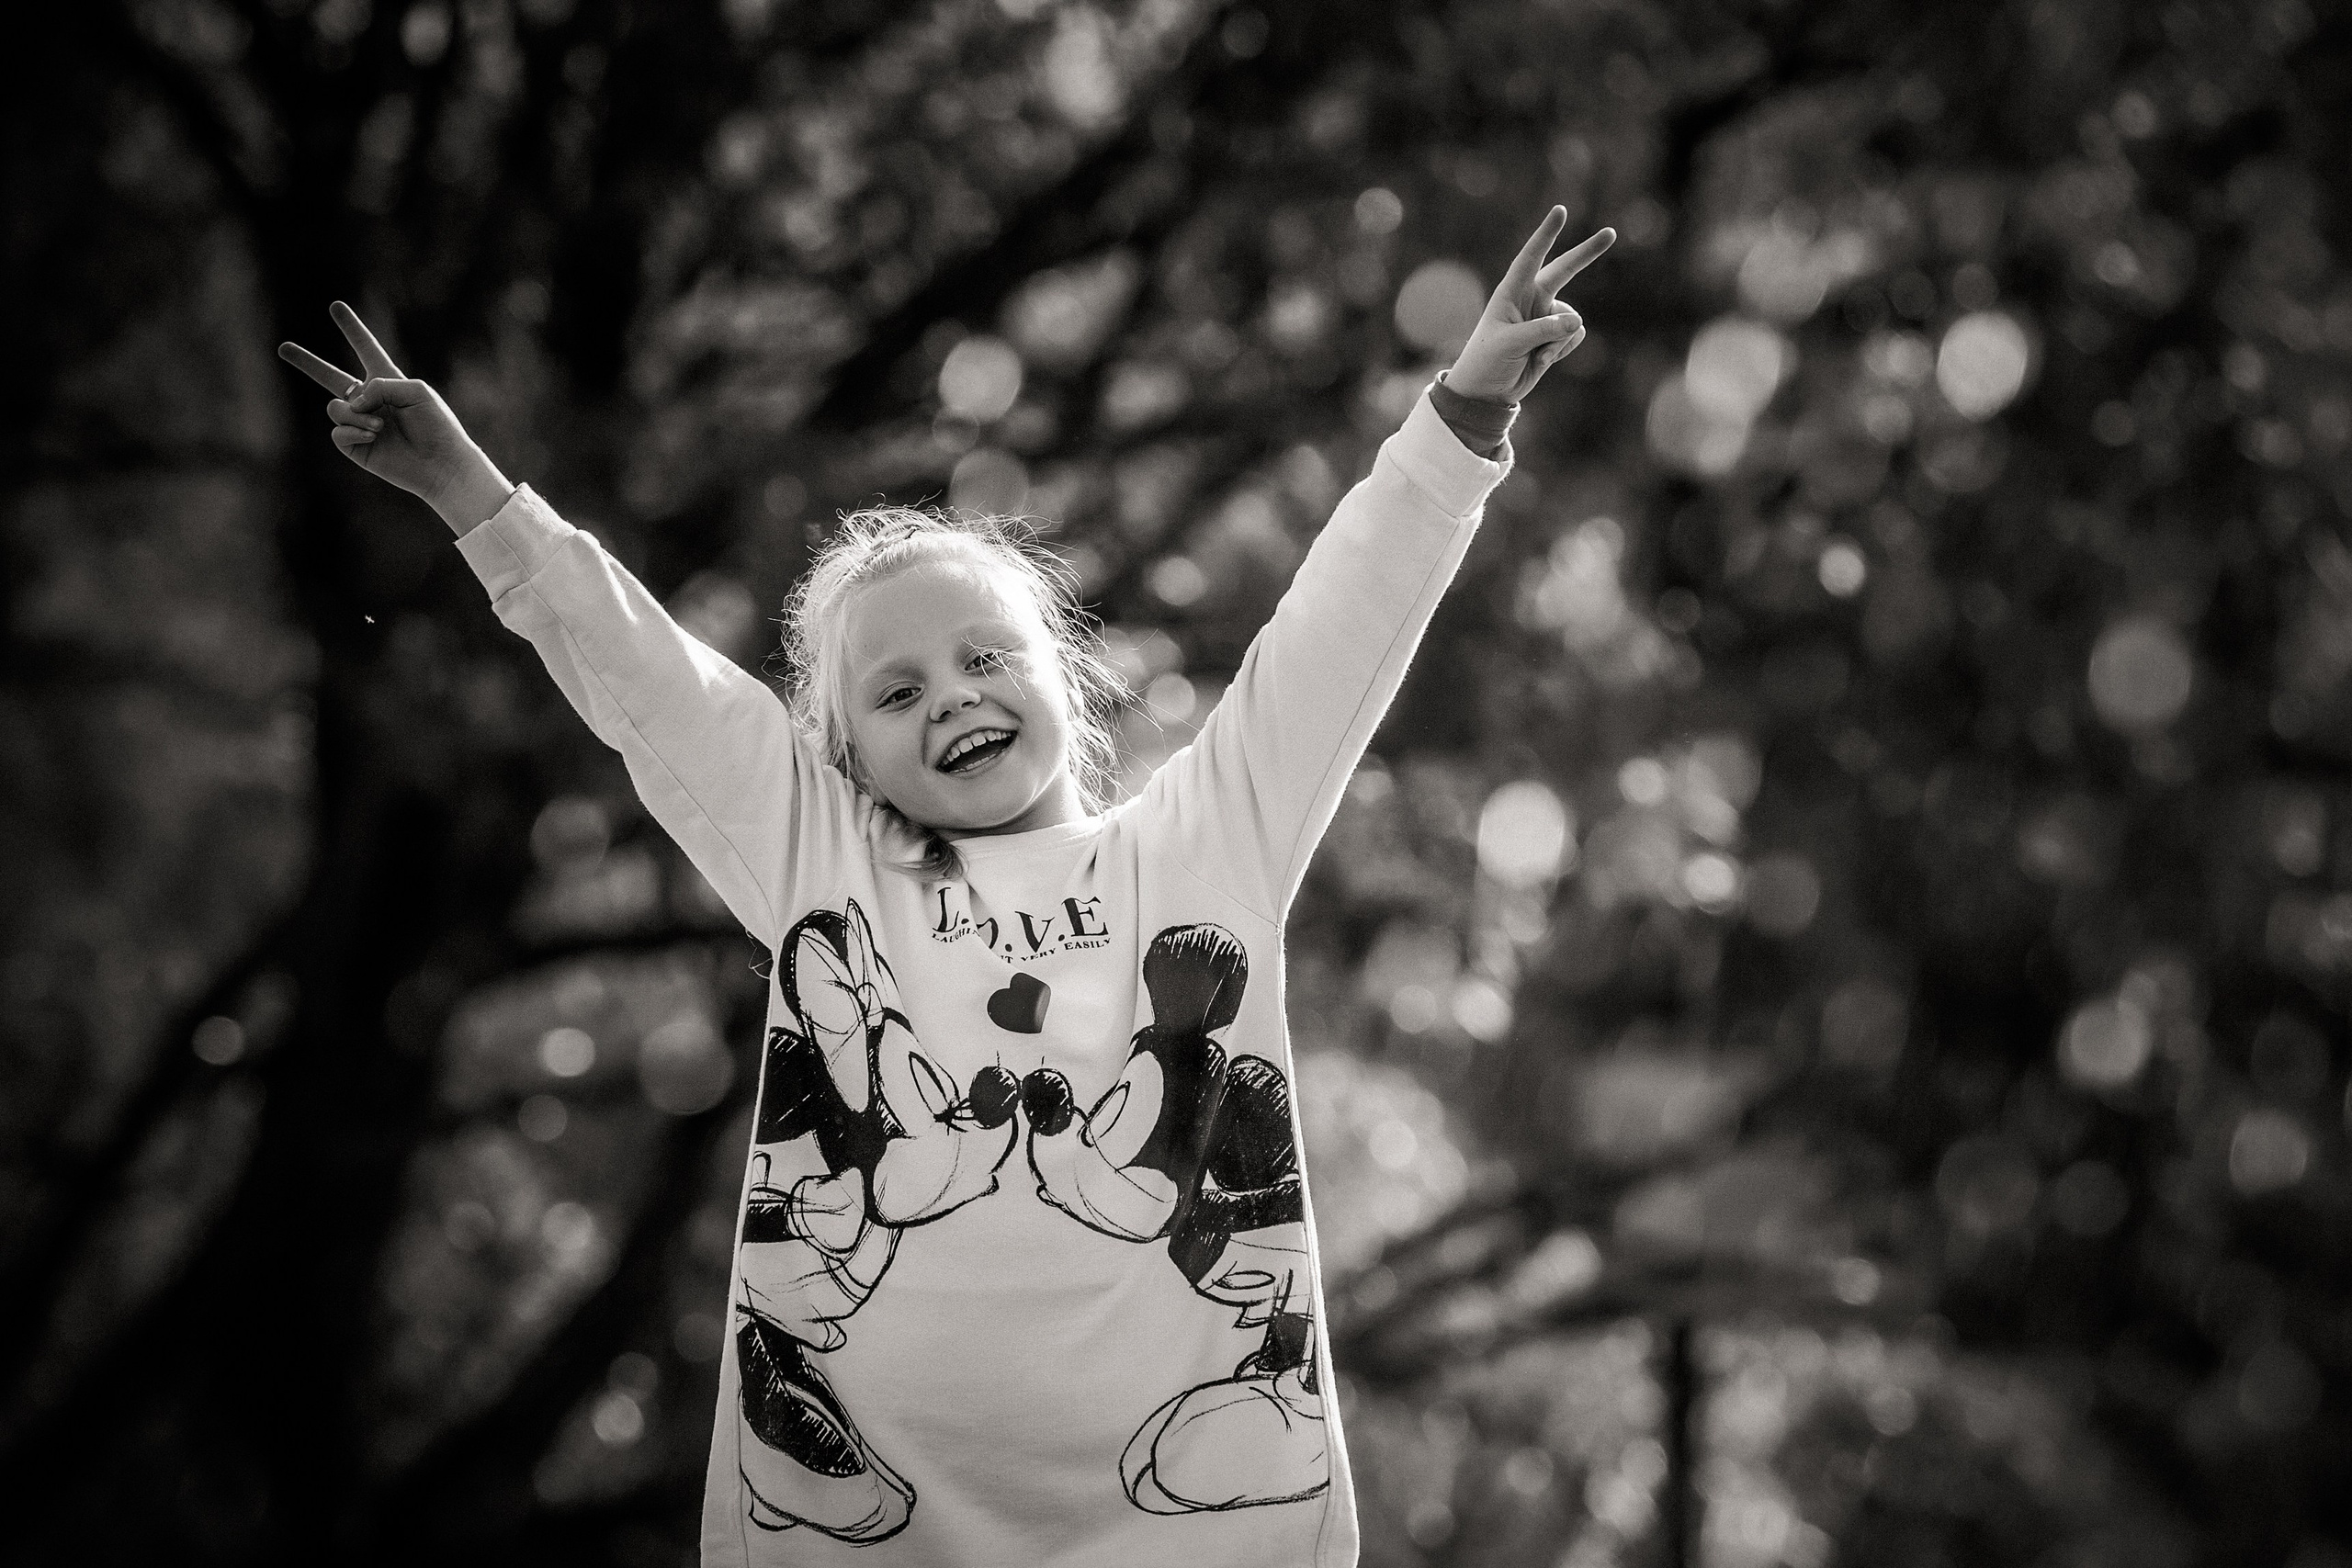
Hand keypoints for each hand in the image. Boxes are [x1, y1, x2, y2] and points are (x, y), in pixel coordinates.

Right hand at [278, 302, 513, 534]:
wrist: (441, 464)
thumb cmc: (437, 425)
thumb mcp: (414, 391)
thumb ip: (380, 385)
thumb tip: (352, 402)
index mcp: (388, 381)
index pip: (366, 348)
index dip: (352, 329)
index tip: (336, 307)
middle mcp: (370, 401)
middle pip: (330, 376)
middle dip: (307, 362)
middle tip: (282, 347)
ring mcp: (360, 424)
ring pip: (336, 408)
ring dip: (356, 415)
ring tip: (381, 426)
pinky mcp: (356, 447)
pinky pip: (338, 432)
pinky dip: (354, 431)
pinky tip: (374, 437)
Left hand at [1444, 209, 1613, 403]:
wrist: (1487, 392)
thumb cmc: (1487, 362)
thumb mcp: (1510, 344)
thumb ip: (1542, 331)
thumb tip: (1577, 321)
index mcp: (1511, 293)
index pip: (1530, 257)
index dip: (1546, 234)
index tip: (1560, 211)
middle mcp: (1530, 299)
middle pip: (1564, 270)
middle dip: (1587, 253)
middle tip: (1611, 233)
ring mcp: (1544, 317)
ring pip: (1571, 318)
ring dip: (1559, 339)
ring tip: (1535, 355)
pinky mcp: (1554, 336)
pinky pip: (1574, 334)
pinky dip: (1562, 349)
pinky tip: (1542, 360)